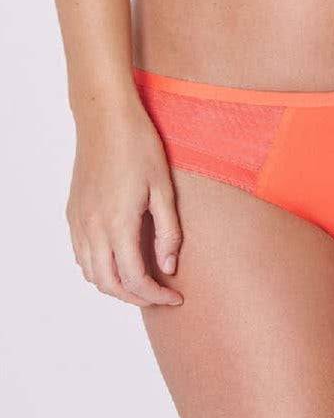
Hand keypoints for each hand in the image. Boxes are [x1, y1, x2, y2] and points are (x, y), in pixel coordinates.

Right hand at [66, 97, 183, 306]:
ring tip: (144, 283)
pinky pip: (81, 255)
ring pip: (91, 273)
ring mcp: (79, 221)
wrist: (105, 119)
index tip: (176, 297)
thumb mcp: (164, 190)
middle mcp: (93, 228)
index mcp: (118, 224)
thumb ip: (168, 232)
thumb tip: (169, 267)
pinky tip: (120, 262)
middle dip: (137, 298)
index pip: (135, 279)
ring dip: (116, 286)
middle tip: (161, 295)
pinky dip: (99, 270)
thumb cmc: (140, 148)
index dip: (156, 295)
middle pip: (109, 284)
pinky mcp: (73, 213)